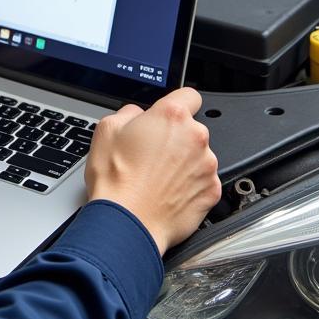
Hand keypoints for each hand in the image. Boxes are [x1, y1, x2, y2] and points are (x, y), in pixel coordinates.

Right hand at [84, 87, 220, 255]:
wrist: (128, 223)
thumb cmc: (116, 179)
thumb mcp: (106, 129)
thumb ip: (128, 113)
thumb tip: (137, 116)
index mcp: (171, 116)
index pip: (190, 95)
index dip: (177, 104)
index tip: (168, 116)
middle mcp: (195, 138)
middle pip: (192, 128)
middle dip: (175, 136)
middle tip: (150, 152)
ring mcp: (207, 167)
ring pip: (198, 155)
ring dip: (183, 161)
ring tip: (157, 176)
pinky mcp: (212, 192)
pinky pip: (203, 180)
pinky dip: (190, 184)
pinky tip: (168, 191)